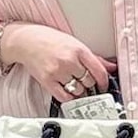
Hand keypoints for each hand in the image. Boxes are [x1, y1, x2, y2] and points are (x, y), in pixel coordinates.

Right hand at [1, 22, 116, 103]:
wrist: (26, 40)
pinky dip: (69, 97)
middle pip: (89, 82)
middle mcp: (69, 61)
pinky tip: (68, 91)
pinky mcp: (47, 81)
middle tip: (86, 83)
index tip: (103, 86)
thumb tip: (111, 66)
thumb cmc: (50, 40)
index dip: (104, 82)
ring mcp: (58, 71)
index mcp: (79, 50)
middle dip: (90, 85)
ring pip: (78, 90)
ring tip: (74, 84)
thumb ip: (94, 57)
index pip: (99, 71)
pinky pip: (64, 97)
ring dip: (79, 91)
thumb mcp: (74, 43)